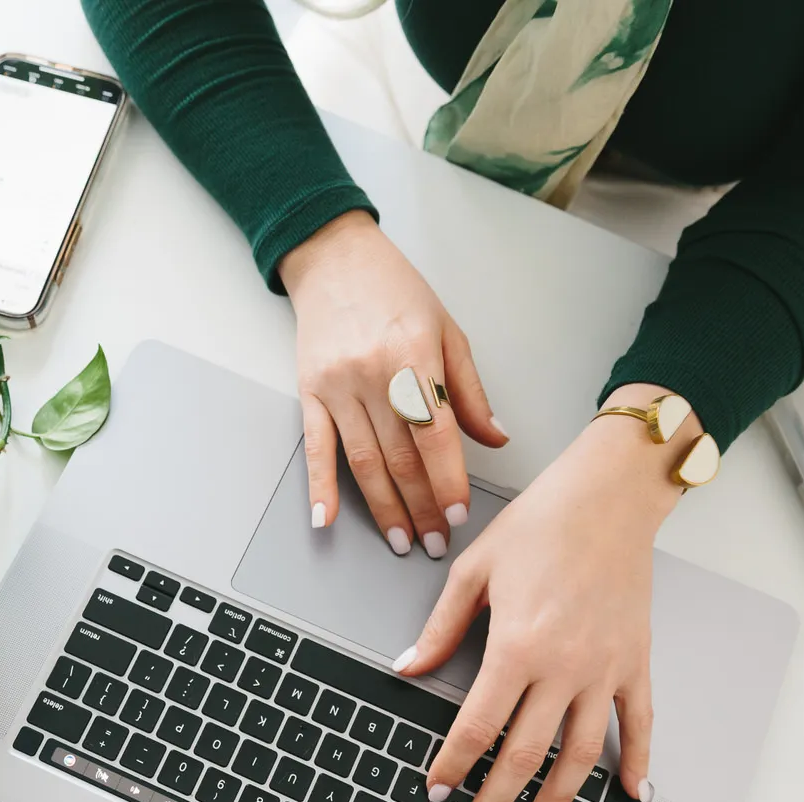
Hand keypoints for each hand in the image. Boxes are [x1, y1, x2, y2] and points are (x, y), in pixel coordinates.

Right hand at [278, 211, 507, 557]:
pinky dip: (320, 487)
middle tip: (435, 542)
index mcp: (414, 355)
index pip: (434, 434)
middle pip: (400, 457)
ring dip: (383, 508)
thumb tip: (495, 438)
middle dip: (421, 506)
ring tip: (400, 540)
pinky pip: (315, 447)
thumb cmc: (395, 290)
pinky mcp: (308, 391)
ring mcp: (336, 384)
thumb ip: (469, 390)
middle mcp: (372, 372)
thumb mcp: (448, 330)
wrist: (334, 258)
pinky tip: (327, 518)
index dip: (447, 480)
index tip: (457, 515)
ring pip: (363, 461)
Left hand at [393, 385, 694, 801]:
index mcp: (517, 646)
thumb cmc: (542, 525)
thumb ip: (441, 628)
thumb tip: (407, 667)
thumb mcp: (474, 571)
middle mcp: (564, 666)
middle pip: (524, 753)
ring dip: (559, 800)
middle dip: (496, 800)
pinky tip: (630, 796)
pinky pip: (638, 724)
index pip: (477, 726)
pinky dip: (636, 763)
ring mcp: (605, 669)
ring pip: (580, 753)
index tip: (438, 790)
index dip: (454, 766)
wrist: (609, 497)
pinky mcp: (635, 662)